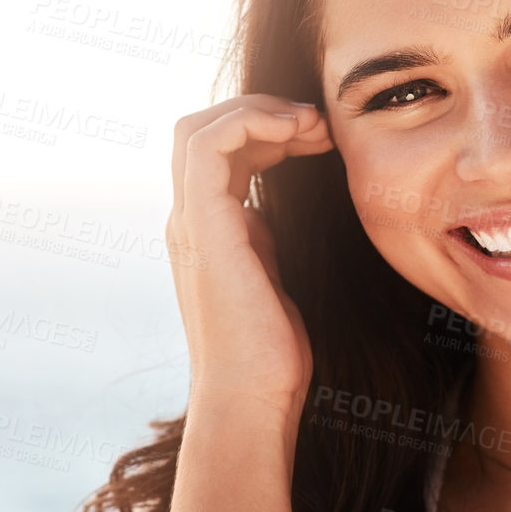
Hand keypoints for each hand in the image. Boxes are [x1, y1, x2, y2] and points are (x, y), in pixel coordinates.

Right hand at [167, 95, 333, 431]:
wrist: (252, 399)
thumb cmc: (270, 354)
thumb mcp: (269, 275)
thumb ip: (261, 238)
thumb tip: (267, 210)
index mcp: (205, 229)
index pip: (220, 151)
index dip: (268, 129)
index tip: (320, 137)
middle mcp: (189, 220)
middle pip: (203, 129)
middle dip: (263, 112)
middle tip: (318, 124)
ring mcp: (191, 222)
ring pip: (199, 128)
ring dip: (260, 112)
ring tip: (313, 125)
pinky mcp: (204, 227)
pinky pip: (210, 145)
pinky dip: (252, 123)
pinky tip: (297, 134)